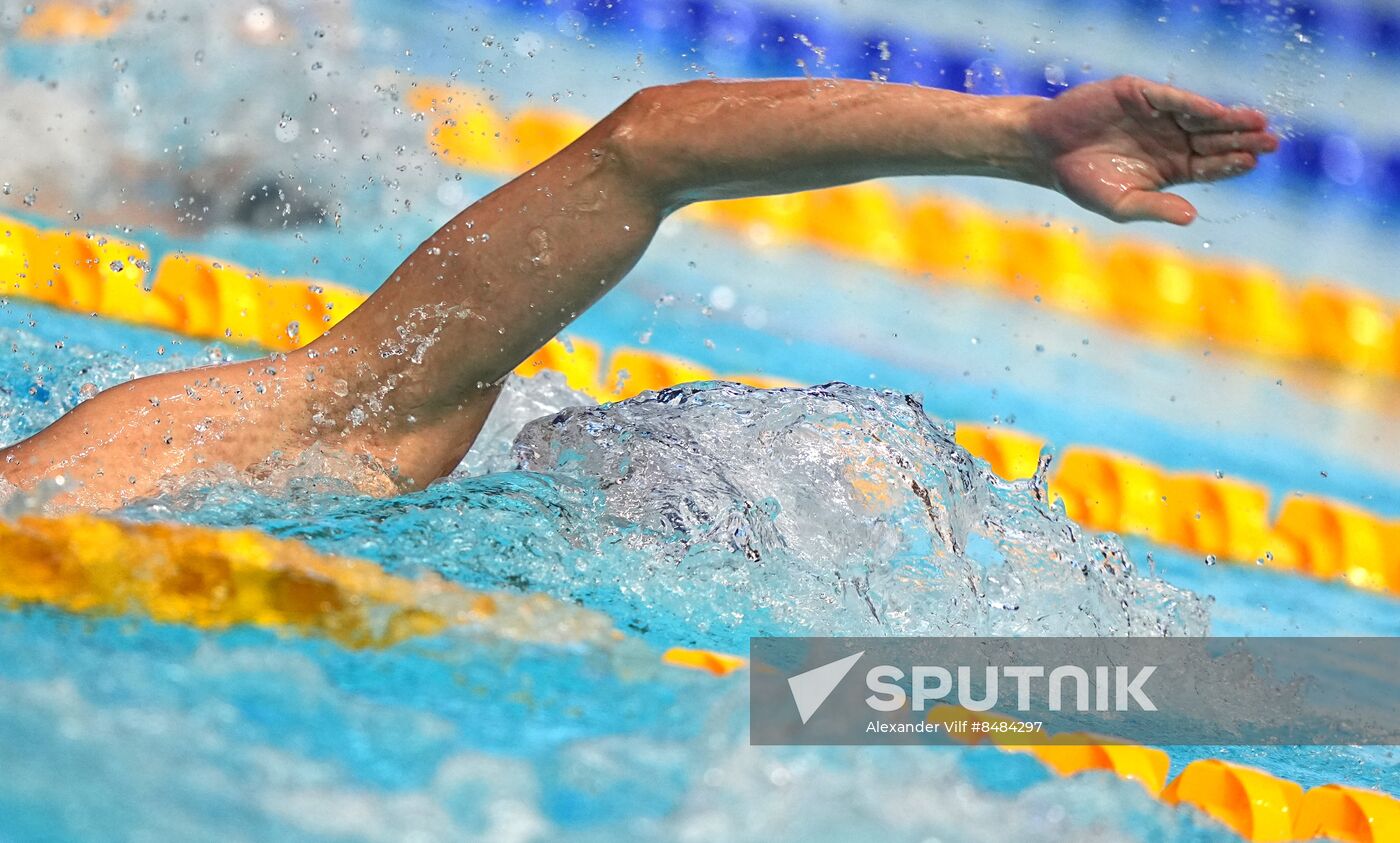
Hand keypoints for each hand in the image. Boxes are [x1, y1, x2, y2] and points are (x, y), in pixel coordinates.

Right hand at [1025, 76, 1277, 224]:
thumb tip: (1192, 217)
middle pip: (1214, 140)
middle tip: (1272, 142)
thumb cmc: (1081, 181)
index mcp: (1170, 168)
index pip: (1209, 166)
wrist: (1045, 151)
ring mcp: (1156, 115)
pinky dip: (1195, 105)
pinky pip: (1173, 99)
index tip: (1253, 163)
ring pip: (1201, 117)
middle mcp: (1169, 140)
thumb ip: (1156, 208)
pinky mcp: (1140, 95)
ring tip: (1257, 123)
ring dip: (1229, 120)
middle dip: (1242, 140)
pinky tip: (1216, 112)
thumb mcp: (1120, 204)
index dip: (1231, 164)